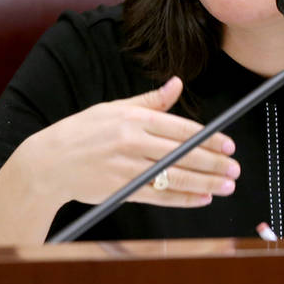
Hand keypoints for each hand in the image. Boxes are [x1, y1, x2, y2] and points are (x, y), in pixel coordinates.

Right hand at [21, 76, 239, 208]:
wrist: (47, 163)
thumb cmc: (82, 133)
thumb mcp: (113, 108)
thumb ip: (150, 101)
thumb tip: (177, 84)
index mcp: (133, 118)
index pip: (180, 128)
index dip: (208, 138)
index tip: (229, 144)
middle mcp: (132, 141)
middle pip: (183, 153)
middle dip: (214, 162)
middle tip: (235, 167)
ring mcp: (126, 167)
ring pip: (175, 176)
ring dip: (205, 182)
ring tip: (227, 185)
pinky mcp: (121, 189)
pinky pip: (160, 196)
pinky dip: (183, 199)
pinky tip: (202, 198)